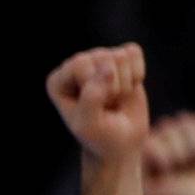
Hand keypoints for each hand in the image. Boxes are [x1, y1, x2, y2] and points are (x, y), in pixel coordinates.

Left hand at [47, 43, 148, 160]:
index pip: (80, 64)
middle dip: (112, 86)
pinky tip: (128, 88)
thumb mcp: (90, 125)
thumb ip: (92, 98)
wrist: (121, 142)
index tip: (95, 107)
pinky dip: (137, 73)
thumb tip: (108, 68)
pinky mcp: (120, 59)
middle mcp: (75, 67)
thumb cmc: (101, 136)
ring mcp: (98, 60)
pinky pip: (132, 52)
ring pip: (120, 56)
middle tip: (107, 105)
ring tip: (115, 99)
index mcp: (57, 81)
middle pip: (102, 57)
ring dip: (124, 83)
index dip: (95, 85)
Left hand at [144, 111, 194, 194]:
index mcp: (139, 157)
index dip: (165, 155)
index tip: (167, 173)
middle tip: (183, 168)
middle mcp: (155, 144)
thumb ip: (140, 170)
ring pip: (186, 122)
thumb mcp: (152, 191)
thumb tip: (142, 145)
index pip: (150, 140)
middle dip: (182, 149)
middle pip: (169, 127)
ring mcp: (176, 137)